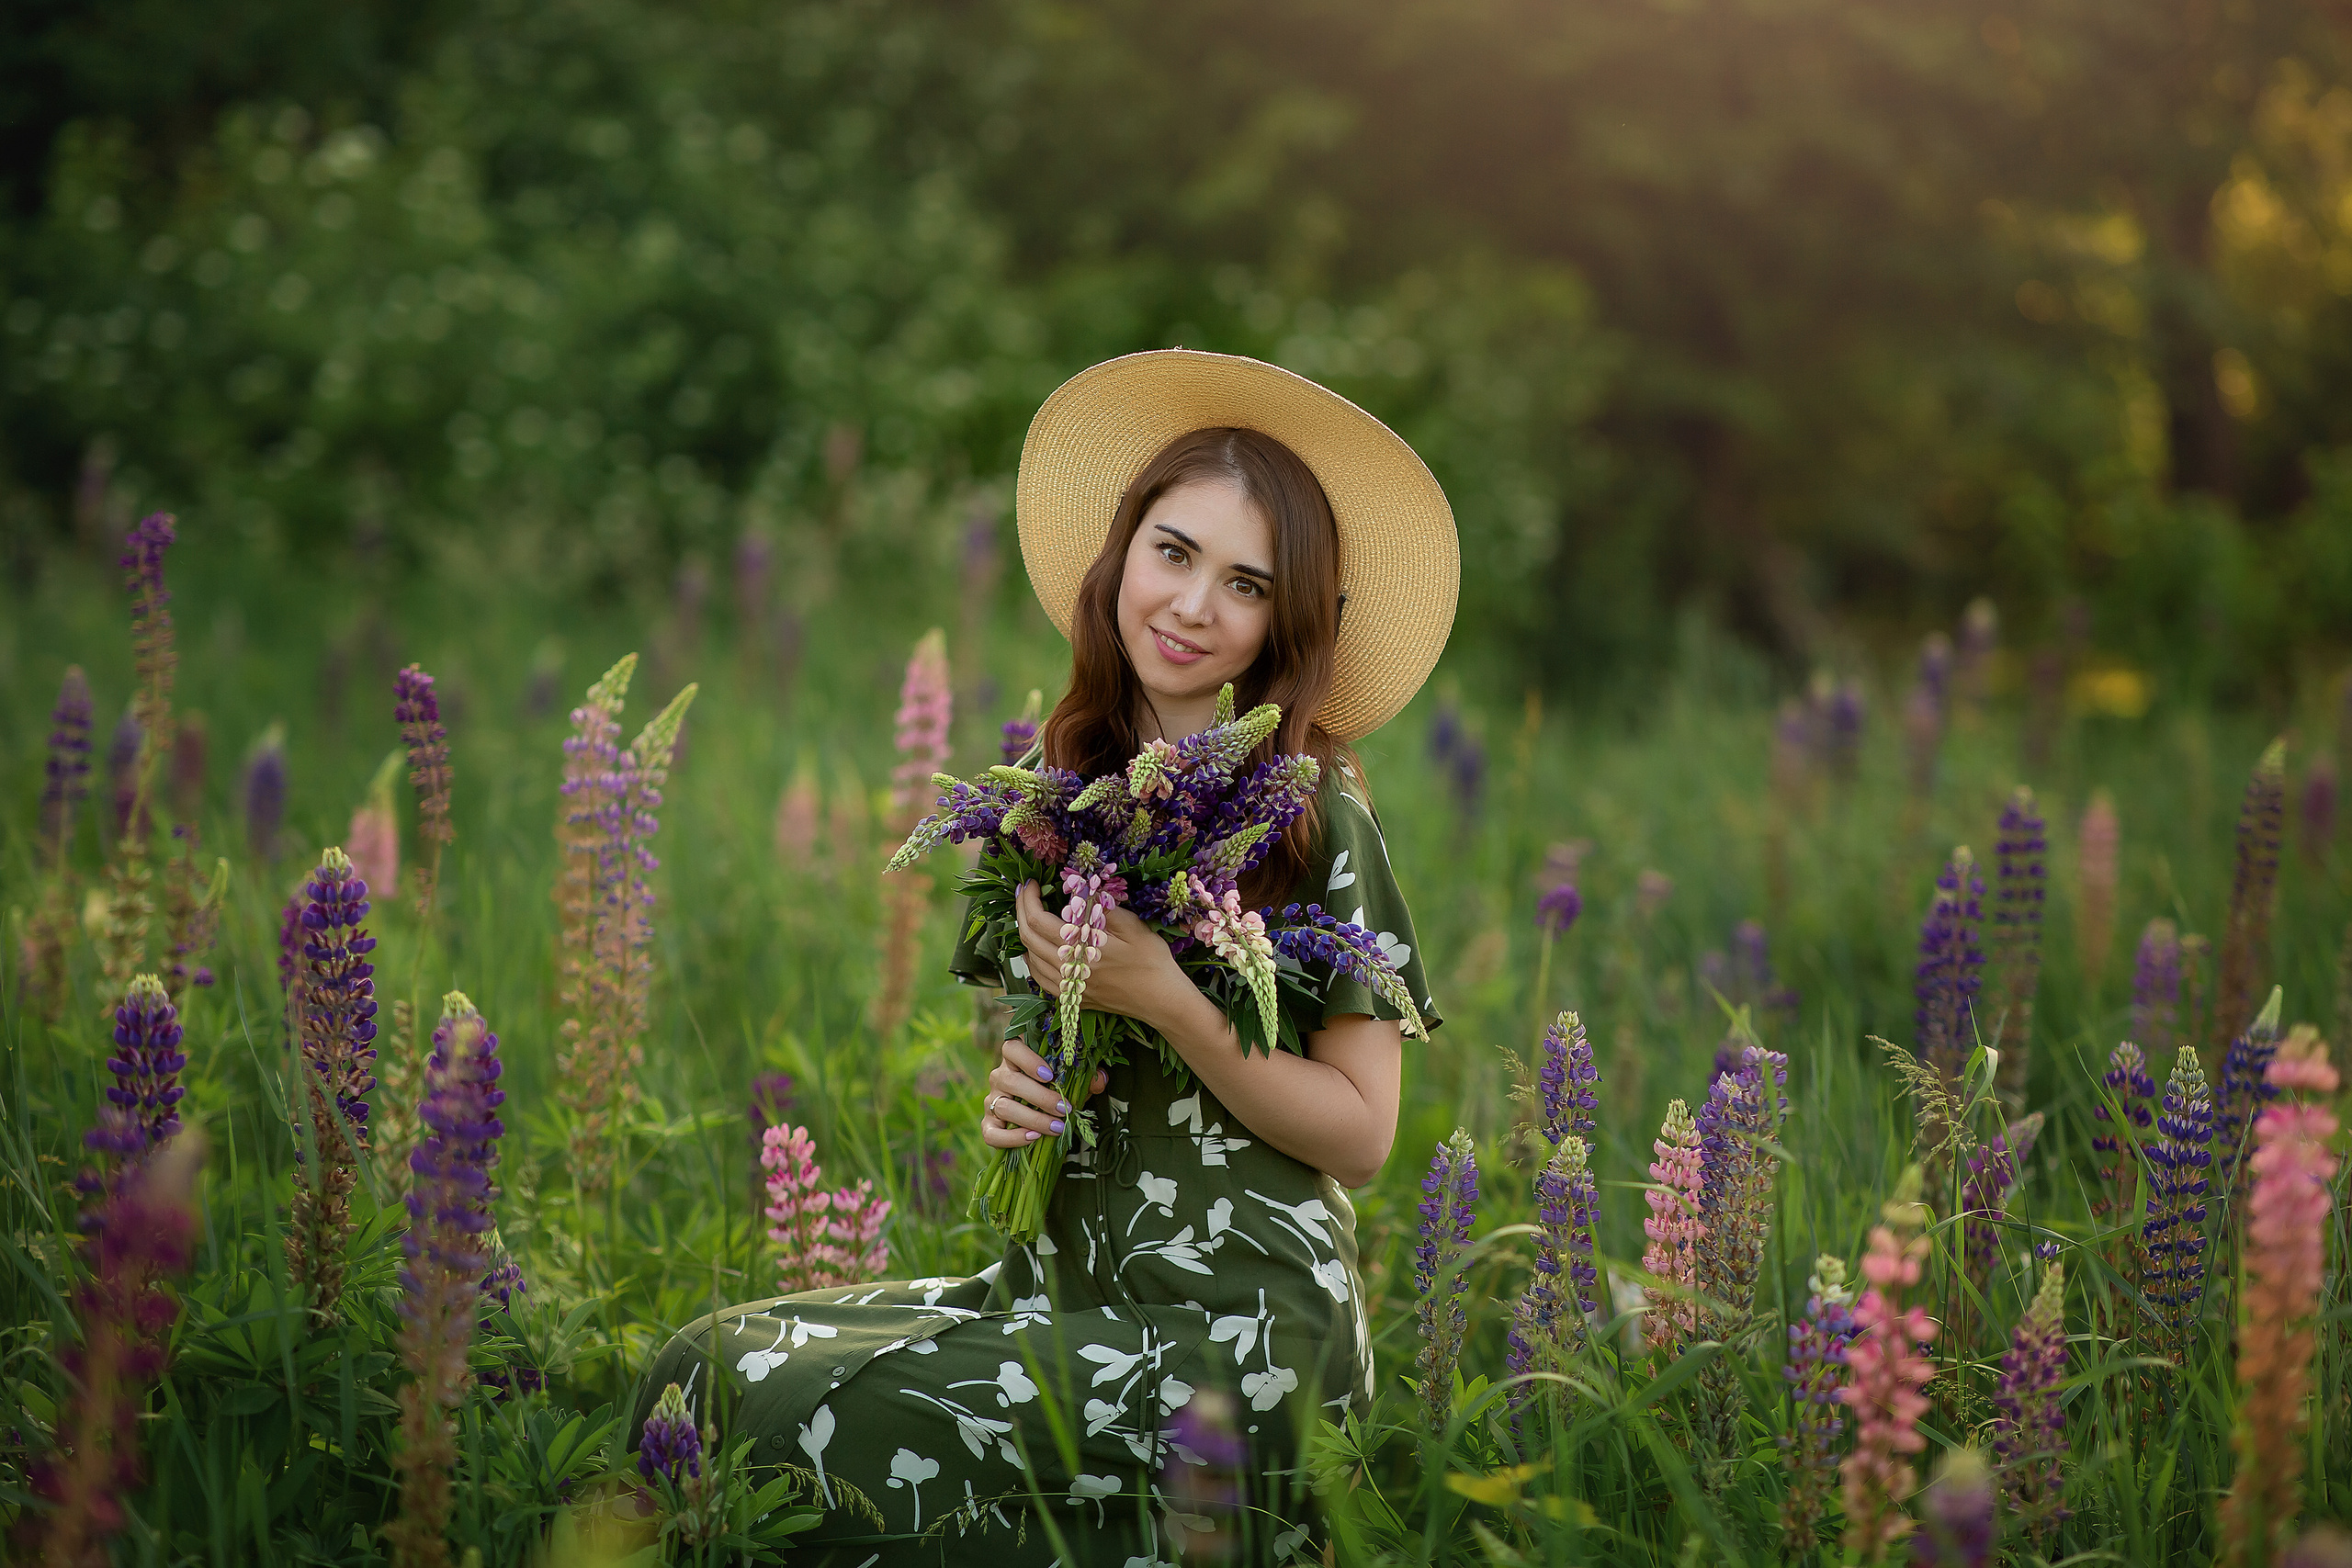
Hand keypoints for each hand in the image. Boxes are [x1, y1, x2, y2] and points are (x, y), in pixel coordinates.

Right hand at [981, 1035, 1110, 1149]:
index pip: (1011, 1048)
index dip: (1027, 1059)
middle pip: (1010, 1080)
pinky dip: (1012, 1138)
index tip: (1049, 1075)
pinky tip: (1033, 1138)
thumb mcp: (1072, 1084)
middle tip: (1064, 1109)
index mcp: (1016, 1059)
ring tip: (1057, 1128)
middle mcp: (999, 1077)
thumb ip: (1085, 1079)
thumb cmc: (1056, 1093)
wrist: (1040, 1120)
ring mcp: (991, 1101)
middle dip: (1040, 1097)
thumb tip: (1100, 1079)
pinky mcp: (988, 1125)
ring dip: (1033, 1118)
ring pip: (1004, 1106)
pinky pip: (992, 1134)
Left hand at [1013, 880, 1184, 1025]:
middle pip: (1027, 939)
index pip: (1038, 921)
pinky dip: (1032, 959)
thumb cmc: (1152, 961)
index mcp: (1081, 949)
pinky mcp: (1073, 999)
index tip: (1030, 883)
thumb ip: (1102, 908)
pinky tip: (1036, 948)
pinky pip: (1040, 978)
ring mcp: (1068, 989)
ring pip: (1030, 959)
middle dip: (1021, 912)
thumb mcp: (1133, 926)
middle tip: (1025, 893)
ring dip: (1024, 934)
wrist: (1162, 1000)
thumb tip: (1078, 891)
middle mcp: (1068, 971)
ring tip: (1030, 914)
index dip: (1029, 899)